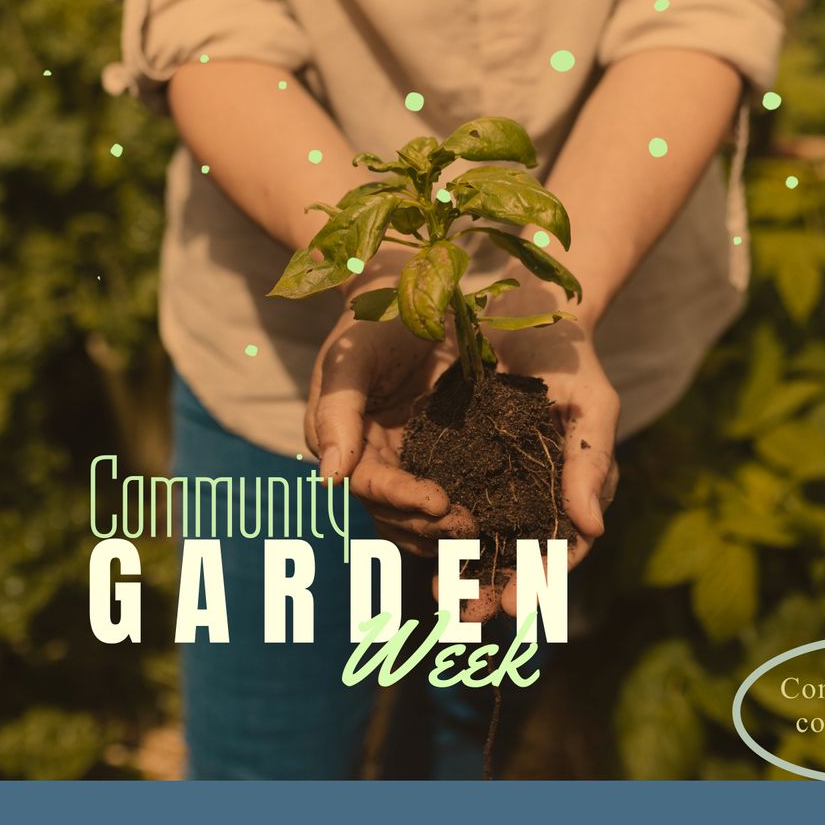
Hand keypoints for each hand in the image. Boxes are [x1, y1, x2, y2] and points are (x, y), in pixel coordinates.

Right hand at [305, 299, 472, 554]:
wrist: (412, 292)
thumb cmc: (374, 319)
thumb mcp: (351, 357)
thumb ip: (337, 412)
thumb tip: (330, 478)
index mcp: (340, 441)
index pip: (369, 484)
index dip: (402, 498)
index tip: (439, 503)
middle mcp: (369, 457)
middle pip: (394, 509)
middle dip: (428, 523)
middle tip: (470, 527)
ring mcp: (404, 456)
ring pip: (418, 511)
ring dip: (445, 529)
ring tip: (483, 533)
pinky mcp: (438, 449)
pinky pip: (450, 486)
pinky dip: (465, 506)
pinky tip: (494, 519)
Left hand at [450, 310, 619, 620]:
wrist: (528, 310)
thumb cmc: (570, 359)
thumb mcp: (590, 404)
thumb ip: (590, 462)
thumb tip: (591, 528)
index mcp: (573, 489)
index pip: (563, 546)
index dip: (541, 578)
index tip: (516, 602)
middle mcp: (536, 494)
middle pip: (518, 555)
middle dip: (494, 588)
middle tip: (468, 617)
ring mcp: (498, 480)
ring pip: (481, 538)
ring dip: (462, 571)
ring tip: (441, 598)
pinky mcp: (461, 460)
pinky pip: (448, 501)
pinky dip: (434, 527)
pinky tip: (415, 546)